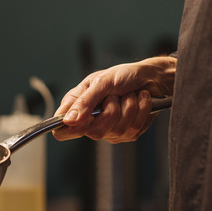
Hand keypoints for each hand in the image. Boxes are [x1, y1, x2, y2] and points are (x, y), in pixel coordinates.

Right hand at [52, 56, 175, 142]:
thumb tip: (68, 121)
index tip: (85, 116)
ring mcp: (109, 131)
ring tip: (129, 95)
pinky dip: (140, 110)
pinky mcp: (128, 134)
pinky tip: (140, 100)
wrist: (150, 77)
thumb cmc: (122, 75)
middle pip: (92, 132)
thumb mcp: (101, 82)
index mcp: (77, 107)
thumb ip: (84, 101)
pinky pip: (133, 129)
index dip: (69, 128)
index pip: (61, 130)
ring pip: (116, 130)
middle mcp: (91, 122)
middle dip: (110, 110)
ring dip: (129, 107)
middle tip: (115, 96)